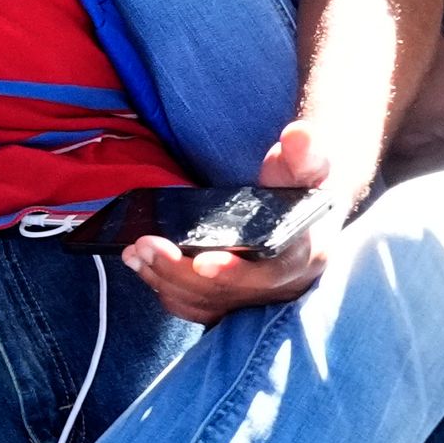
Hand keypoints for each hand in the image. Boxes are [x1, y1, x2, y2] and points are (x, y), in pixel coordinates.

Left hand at [122, 122, 342, 323]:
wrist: (300, 215)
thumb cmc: (300, 189)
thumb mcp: (308, 168)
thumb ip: (304, 153)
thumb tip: (298, 134)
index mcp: (305, 257)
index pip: (271, 274)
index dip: (236, 272)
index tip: (201, 262)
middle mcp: (280, 288)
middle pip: (227, 293)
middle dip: (181, 273)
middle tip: (145, 245)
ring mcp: (254, 300)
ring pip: (206, 303)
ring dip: (165, 281)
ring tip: (135, 252)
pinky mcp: (231, 304)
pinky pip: (196, 308)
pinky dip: (166, 291)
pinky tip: (142, 267)